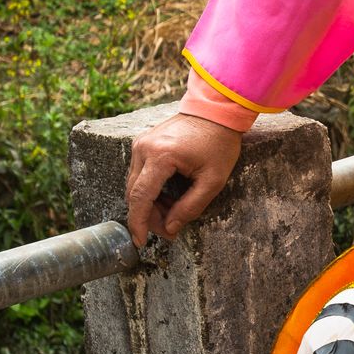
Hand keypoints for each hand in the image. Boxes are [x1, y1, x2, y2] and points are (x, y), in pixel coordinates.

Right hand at [126, 114, 243, 246]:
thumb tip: (170, 228)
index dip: (139, 222)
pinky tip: (167, 197)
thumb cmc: (219, 143)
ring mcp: (140, 143)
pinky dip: (149, 189)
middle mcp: (144, 148)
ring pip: (134, 185)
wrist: (217, 111)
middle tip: (169, 229)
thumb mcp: (213, 181)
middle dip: (148, 216)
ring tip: (172, 212)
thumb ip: (191, 207)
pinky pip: (139, 173)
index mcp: (161, 156)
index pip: (141, 197)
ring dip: (149, 204)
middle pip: (134, 193)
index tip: (140, 241)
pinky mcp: (143, 142)